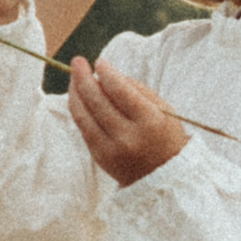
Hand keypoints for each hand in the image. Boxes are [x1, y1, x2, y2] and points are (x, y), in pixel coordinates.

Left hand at [67, 53, 188, 185]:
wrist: (166, 179)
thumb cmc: (165, 135)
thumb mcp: (162, 109)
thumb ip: (135, 89)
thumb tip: (105, 72)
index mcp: (149, 121)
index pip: (120, 91)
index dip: (106, 73)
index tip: (99, 62)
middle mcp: (128, 137)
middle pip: (97, 101)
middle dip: (83, 77)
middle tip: (77, 61)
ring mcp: (111, 149)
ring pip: (84, 115)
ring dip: (75, 92)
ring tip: (74, 76)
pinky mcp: (99, 157)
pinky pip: (83, 128)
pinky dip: (78, 109)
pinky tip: (77, 96)